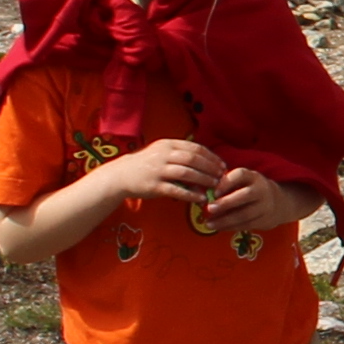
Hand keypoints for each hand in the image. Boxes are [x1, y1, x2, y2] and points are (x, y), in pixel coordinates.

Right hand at [114, 137, 234, 203]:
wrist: (121, 175)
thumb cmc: (147, 164)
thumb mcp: (162, 152)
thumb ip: (181, 154)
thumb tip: (207, 162)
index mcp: (168, 145)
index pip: (195, 148)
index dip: (211, 157)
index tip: (222, 165)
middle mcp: (163, 155)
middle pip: (193, 159)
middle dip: (210, 168)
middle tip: (221, 176)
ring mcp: (158, 170)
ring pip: (187, 173)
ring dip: (204, 180)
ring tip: (215, 186)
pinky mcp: (154, 186)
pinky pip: (176, 190)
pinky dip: (191, 195)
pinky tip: (201, 199)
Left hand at [197, 169, 306, 236]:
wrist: (278, 202)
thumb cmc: (250, 189)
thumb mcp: (243, 181)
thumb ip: (226, 185)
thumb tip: (200, 191)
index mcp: (253, 176)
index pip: (240, 175)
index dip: (227, 182)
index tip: (214, 191)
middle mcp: (261, 189)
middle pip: (244, 196)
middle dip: (226, 203)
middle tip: (209, 209)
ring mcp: (265, 206)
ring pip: (245, 214)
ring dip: (225, 220)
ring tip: (209, 224)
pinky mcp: (265, 220)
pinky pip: (246, 225)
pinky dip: (231, 227)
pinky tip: (219, 228)